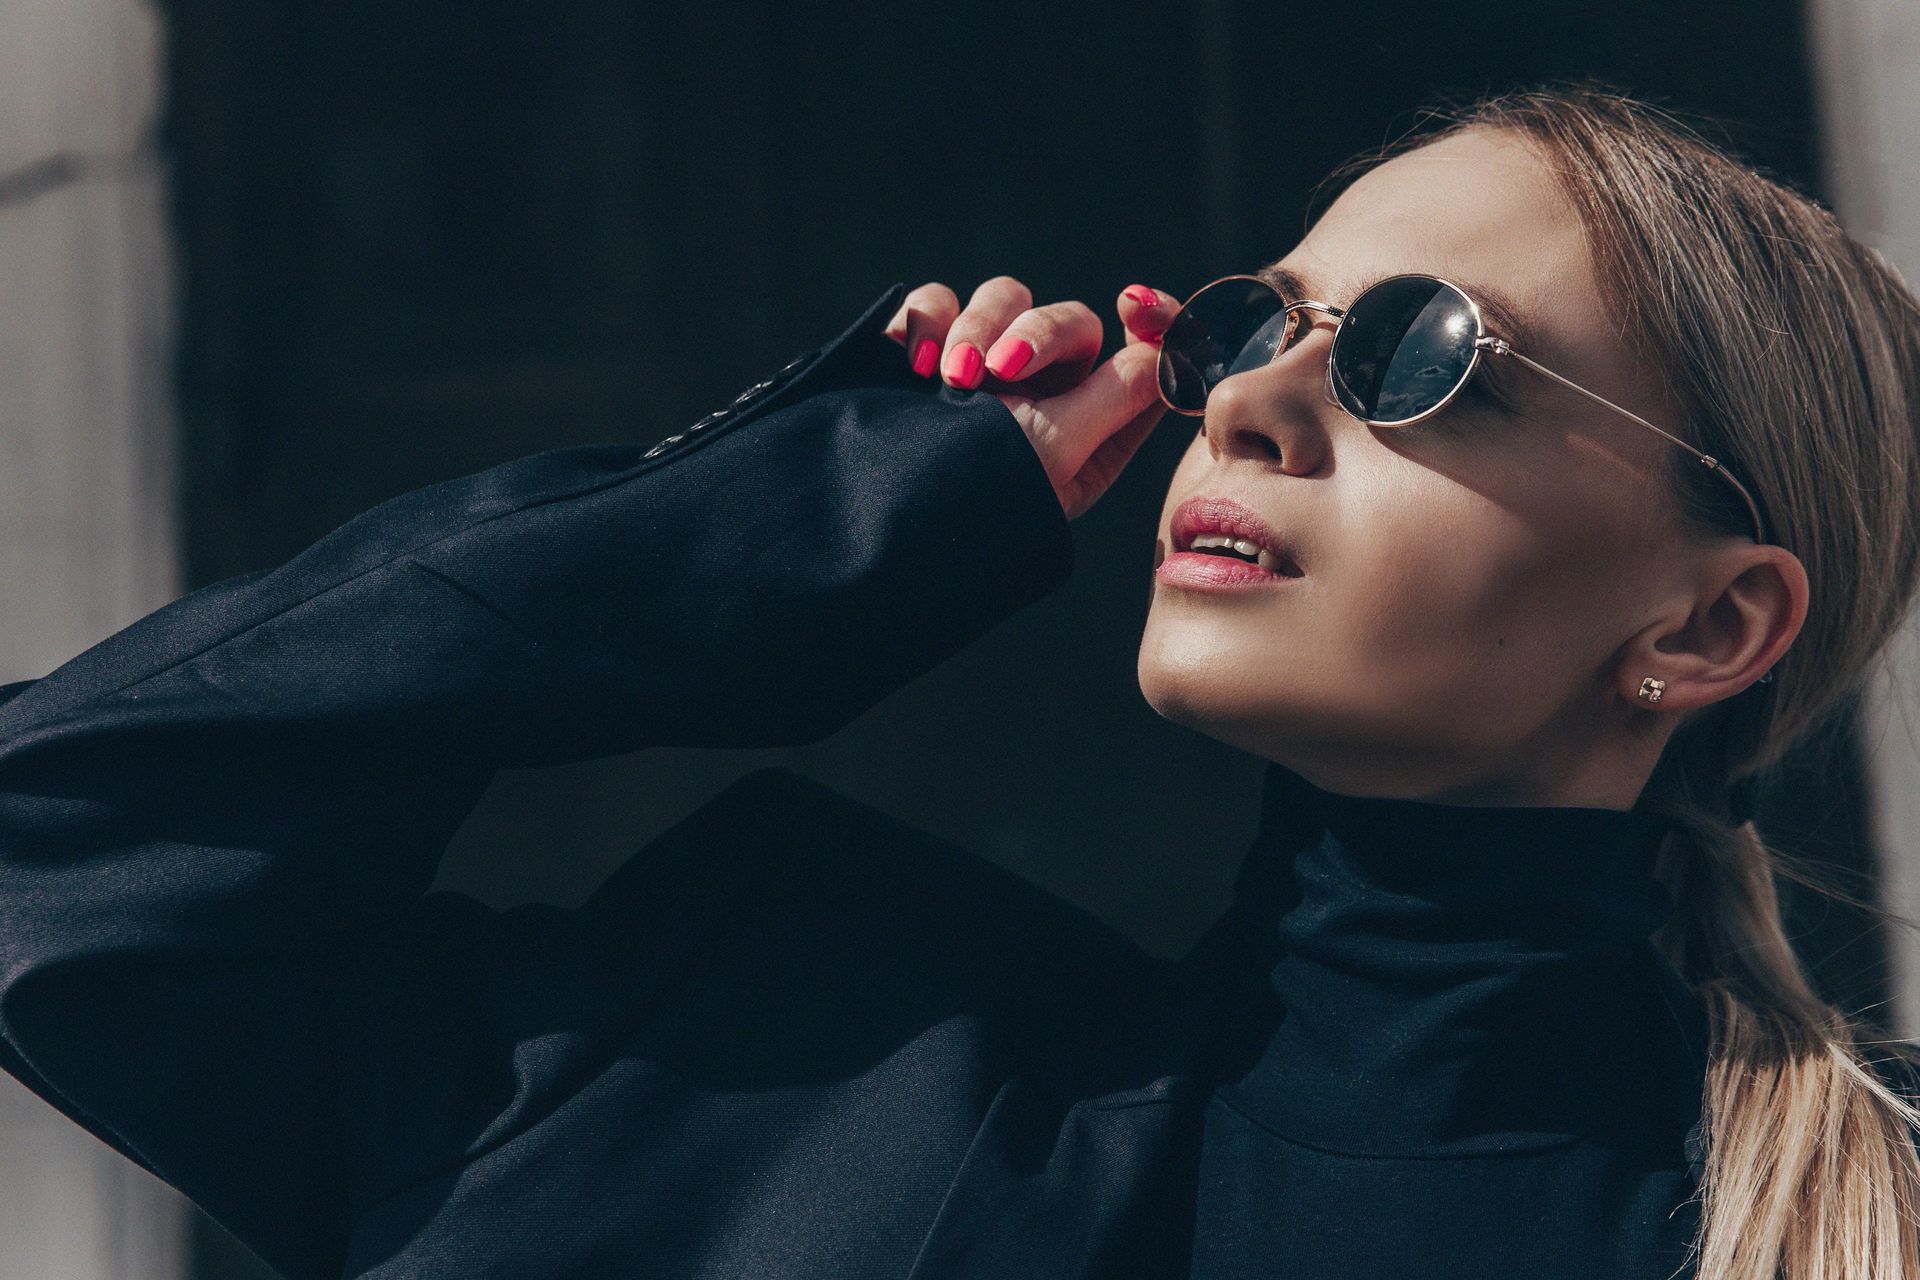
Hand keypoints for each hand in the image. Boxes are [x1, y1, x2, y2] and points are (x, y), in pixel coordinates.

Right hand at [882, 275, 1176, 521]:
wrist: (874, 517)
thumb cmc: (977, 498)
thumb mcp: (1058, 450)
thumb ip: (1116, 393)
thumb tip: (1167, 351)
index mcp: (1088, 431)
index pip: (1137, 360)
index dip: (1148, 322)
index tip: (1135, 302)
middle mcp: (1037, 397)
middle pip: (1065, 320)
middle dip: (1034, 333)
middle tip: (999, 370)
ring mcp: (978, 372)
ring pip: (1000, 300)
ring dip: (975, 325)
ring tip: (949, 379)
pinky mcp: (920, 354)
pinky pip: (934, 305)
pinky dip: (927, 322)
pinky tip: (916, 366)